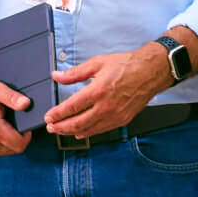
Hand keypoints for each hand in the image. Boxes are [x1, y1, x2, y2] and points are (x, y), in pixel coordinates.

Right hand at [0, 74, 31, 157]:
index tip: (26, 129)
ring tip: (3, 126)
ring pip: (3, 152)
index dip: (26, 137)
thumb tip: (26, 104)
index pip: (19, 145)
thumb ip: (13, 98)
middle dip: (17, 139)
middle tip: (12, 124)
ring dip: (8, 142)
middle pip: (13, 150)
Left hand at [45, 47, 170, 137]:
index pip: (72, 107)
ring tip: (61, 131)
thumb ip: (75, 73)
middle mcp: (106, 106)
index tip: (48, 117)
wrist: (149, 72)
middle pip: (78, 123)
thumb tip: (57, 76)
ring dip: (72, 132)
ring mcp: (115, 116)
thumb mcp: (97, 63)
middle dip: (61, 127)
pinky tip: (80, 132)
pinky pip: (101, 131)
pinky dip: (88, 133)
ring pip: (89, 130)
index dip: (57, 114)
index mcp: (98, 91)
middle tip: (50, 128)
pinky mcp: (122, 120)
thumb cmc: (126, 66)